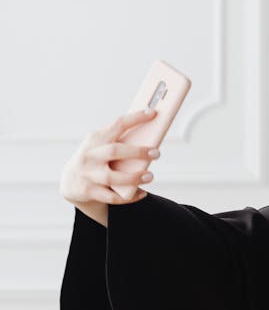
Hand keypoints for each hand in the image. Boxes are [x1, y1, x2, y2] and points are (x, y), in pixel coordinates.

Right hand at [59, 109, 159, 224]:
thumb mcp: (102, 145)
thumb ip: (121, 140)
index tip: (152, 113)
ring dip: (133, 177)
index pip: (117, 124)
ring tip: (150, 176)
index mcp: (96, 138)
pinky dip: (129, 196)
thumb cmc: (96, 158)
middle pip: (114, 151)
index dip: (135, 118)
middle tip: (157, 153)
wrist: (70, 181)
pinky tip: (142, 192)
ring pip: (112, 177)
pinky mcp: (88, 191)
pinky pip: (112, 196)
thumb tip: (152, 136)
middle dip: (137, 152)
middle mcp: (90, 155)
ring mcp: (88, 174)